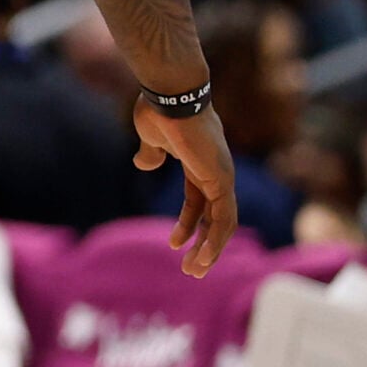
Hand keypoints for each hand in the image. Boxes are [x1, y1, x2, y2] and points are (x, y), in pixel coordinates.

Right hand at [134, 100, 239, 275]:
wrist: (170, 95)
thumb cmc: (158, 110)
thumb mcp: (151, 138)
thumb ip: (151, 154)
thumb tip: (143, 165)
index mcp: (200, 163)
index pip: (198, 201)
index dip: (187, 224)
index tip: (174, 244)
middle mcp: (217, 172)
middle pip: (214, 217)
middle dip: (203, 244)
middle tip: (192, 269)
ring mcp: (222, 177)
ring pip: (222, 224)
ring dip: (209, 249)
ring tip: (194, 271)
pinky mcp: (222, 181)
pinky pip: (223, 219)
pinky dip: (214, 240)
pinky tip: (203, 257)